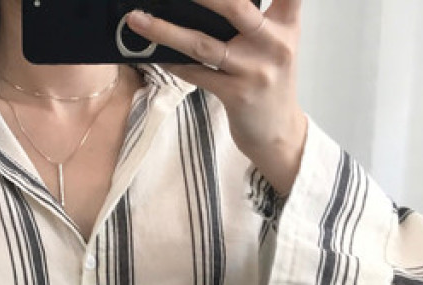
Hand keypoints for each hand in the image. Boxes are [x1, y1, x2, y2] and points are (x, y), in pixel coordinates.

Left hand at [126, 0, 307, 196]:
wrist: (278, 133)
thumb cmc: (268, 81)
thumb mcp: (274, 41)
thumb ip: (254, 15)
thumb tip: (207, 3)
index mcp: (286, 22)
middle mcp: (273, 42)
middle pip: (235, 6)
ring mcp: (254, 70)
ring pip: (203, 44)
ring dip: (165, 30)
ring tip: (136, 18)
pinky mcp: (236, 95)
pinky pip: (196, 74)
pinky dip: (173, 63)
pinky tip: (153, 54)